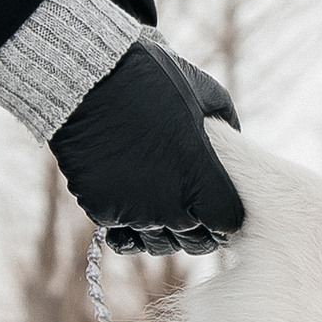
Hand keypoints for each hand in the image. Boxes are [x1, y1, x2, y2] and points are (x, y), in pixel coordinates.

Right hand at [52, 34, 242, 252]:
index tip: (218, 207)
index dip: (226, 218)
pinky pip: (121, 233)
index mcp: (200, 177)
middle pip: (193, 241)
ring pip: (156, 242)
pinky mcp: (100, 210)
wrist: (88, 80)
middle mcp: (169, 204)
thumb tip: (233, 142)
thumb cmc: (152, 80)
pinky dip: (127, 223)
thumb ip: (226, 127)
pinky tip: (131, 206)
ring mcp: (132, 211)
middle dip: (196, 230)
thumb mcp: (204, 94)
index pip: (227, 224)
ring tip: (160, 208)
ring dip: (162, 231)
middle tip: (192, 213)